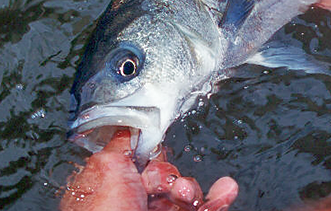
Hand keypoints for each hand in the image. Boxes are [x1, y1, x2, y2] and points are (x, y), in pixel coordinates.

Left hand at [60, 130, 237, 210]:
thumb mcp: (105, 166)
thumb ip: (120, 143)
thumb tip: (129, 128)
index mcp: (113, 187)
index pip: (140, 164)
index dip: (153, 158)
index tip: (158, 155)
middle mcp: (134, 204)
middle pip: (167, 178)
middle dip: (174, 176)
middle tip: (172, 185)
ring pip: (187, 196)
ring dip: (194, 189)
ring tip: (188, 196)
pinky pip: (205, 208)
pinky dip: (218, 200)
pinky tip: (225, 191)